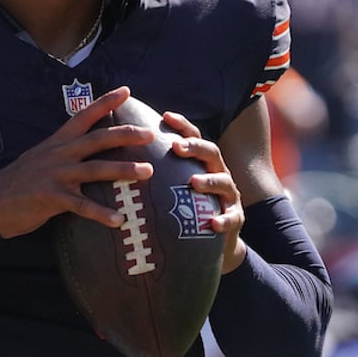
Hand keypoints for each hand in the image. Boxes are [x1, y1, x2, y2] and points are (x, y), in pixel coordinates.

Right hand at [0, 86, 154, 237]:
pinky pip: (82, 206)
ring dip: (123, 170)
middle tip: (150, 133)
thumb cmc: (19, 182)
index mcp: (57, 142)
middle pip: (97, 139)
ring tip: (148, 172)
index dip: (105, 102)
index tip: (126, 90)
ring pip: (96, 169)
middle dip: (126, 135)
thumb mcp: (41, 158)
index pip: (84, 116)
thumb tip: (87, 151)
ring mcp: (55, 175)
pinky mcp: (52, 198)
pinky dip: (102, 213)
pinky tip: (119, 220)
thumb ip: (64, 153)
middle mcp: (59, 155)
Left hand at [160, 110, 245, 272]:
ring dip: (209, 181)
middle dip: (195, 148)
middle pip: (212, 153)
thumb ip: (159, 170)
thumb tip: (122, 152)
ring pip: (224, 183)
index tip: (166, 116)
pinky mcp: (235, 218)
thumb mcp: (176, 186)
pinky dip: (224, 220)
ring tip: (193, 182)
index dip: (183, 126)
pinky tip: (213, 224)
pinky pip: (232, 218)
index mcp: (203, 163)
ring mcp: (229, 196)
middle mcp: (219, 173)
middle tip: (177, 147)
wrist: (217, 240)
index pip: (194, 137)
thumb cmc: (189, 207)